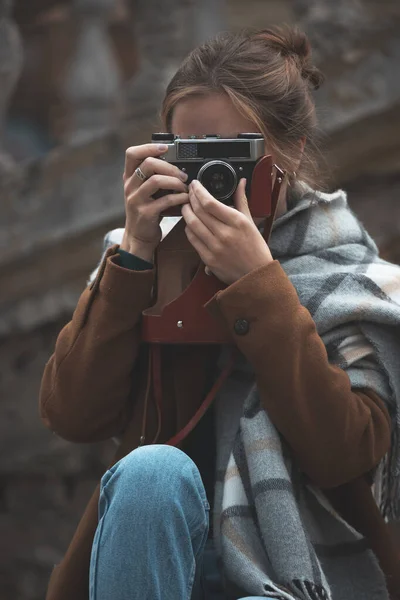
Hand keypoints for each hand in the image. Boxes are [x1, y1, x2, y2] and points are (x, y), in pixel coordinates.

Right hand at [120, 143, 188, 260]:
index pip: (132, 154)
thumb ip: (153, 176)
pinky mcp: (145, 213)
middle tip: (182, 175)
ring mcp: (136, 200)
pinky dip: (179, 197)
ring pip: (156, 181)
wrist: (139, 236)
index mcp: (129, 178)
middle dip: (169, 166)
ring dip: (175, 181)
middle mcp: (130, 187)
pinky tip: (185, 198)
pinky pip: (165, 200)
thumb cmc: (146, 210)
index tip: (165, 148)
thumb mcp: (144, 191)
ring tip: (185, 187)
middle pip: (147, 164)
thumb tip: (176, 163)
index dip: (148, 147)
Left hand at [181, 179, 272, 284]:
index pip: (210, 202)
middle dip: (190, 198)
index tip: (195, 184)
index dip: (198, 191)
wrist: (255, 275)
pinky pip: (192, 240)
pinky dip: (188, 229)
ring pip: (192, 224)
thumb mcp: (251, 222)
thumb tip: (241, 182)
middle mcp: (225, 234)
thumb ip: (242, 200)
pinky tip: (190, 224)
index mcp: (237, 222)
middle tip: (188, 192)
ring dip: (186, 212)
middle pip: (198, 211)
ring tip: (186, 206)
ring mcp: (215, 248)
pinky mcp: (208, 259)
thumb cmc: (255, 248)